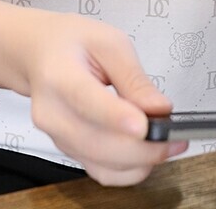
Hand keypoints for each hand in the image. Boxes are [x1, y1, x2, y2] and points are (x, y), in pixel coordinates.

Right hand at [20, 12, 187, 184]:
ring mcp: (57, 137)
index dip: (117, 117)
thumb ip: (134, 77)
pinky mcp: (68, 151)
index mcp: (59, 75)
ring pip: (102, 165)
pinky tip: (147, 153)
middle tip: (177, 137)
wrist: (39, 54)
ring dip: (140, 161)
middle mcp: (52, 113)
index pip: (86, 101)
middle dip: (144, 147)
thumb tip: (160, 109)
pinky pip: (101, 173)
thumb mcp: (109, 42)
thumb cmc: (72, 42)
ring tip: (168, 143)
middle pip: (98, 144)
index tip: (147, 125)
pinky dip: (129, 170)